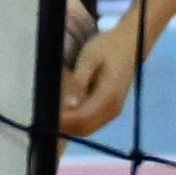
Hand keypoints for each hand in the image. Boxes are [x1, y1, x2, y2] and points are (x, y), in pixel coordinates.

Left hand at [58, 17, 143, 136]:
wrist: (129, 44)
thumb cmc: (107, 48)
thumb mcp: (89, 58)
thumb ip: (79, 81)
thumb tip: (69, 104)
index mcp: (109, 96)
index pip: (83, 118)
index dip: (64, 120)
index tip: (46, 113)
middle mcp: (114, 109)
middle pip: (85, 129)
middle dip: (65, 125)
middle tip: (47, 111)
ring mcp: (114, 112)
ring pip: (88, 129)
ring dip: (71, 125)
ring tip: (55, 109)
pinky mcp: (111, 111)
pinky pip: (92, 123)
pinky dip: (78, 121)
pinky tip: (68, 108)